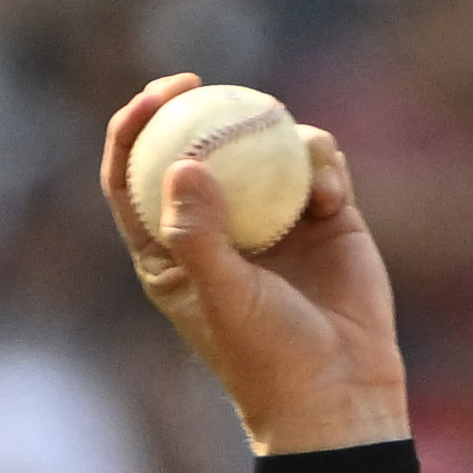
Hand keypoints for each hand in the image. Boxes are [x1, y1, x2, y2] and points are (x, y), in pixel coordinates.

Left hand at [101, 75, 409, 455]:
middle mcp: (216, 229)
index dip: (133, 129)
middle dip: (197, 106)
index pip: (132, 180)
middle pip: (194, 147)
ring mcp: (269, 219)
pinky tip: (331, 197)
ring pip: (262, 149)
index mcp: (168, 252)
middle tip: (205, 82)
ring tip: (299, 169)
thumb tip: (180, 164)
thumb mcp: (225, 297)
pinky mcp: (323, 216)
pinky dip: (322, 165)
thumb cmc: (268, 356)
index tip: (158, 94)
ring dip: (275, 138)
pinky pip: (317, 164)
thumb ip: (200, 235)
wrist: (340, 390)